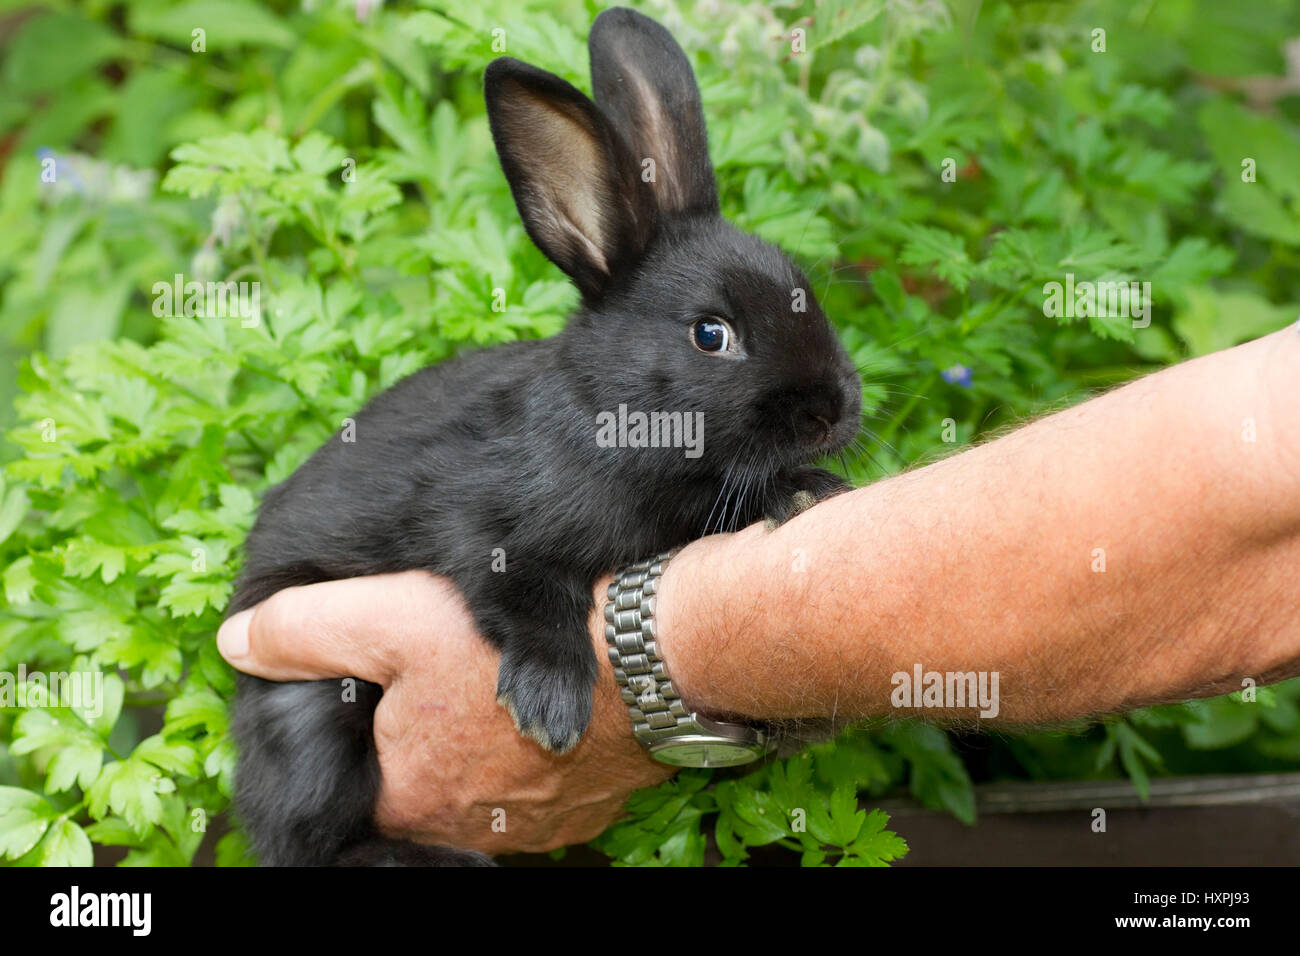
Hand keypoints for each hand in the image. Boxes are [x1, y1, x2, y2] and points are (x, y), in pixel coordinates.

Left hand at [217, 571, 674, 854]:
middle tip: (446, 669)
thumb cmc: (515, 640)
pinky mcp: (588, 811)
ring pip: (486, 787)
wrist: (648, 655)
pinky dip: (538, 754)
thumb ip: (306, 630)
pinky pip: (544, 789)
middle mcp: (470, 830)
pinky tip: (549, 705)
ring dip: (484, 747)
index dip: (368, 722)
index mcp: (411, 795)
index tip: (388, 681)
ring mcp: (537, 828)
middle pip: (425, 784)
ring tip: (498, 680)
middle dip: (425, 734)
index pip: (362, 779)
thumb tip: (236, 641)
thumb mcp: (392, 617)